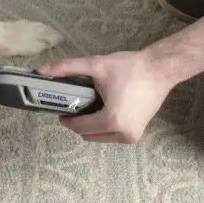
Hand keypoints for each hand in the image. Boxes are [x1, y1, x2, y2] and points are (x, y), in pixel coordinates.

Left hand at [37, 49, 175, 143]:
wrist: (160, 69)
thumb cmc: (131, 68)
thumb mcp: (96, 65)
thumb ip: (67, 67)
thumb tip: (42, 70)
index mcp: (112, 120)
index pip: (79, 127)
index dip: (67, 119)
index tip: (61, 110)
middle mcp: (123, 133)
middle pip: (88, 135)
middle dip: (78, 123)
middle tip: (75, 106)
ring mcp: (132, 136)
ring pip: (99, 137)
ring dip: (91, 126)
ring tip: (90, 106)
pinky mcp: (137, 134)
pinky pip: (112, 136)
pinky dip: (104, 127)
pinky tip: (103, 110)